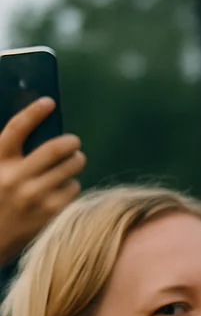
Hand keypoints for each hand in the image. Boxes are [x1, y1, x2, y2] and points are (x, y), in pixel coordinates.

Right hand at [0, 97, 83, 260]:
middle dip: (70, 142)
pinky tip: (61, 188)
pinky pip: (73, 188)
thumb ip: (11, 154)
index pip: (16, 129)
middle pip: (55, 148)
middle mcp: (15, 178)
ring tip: (71, 163)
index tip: (48, 101)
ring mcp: (35, 197)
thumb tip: (39, 128)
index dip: (33, 112)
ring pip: (70, 168)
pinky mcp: (51, 213)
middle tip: (73, 142)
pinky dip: (71, 184)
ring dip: (74, 162)